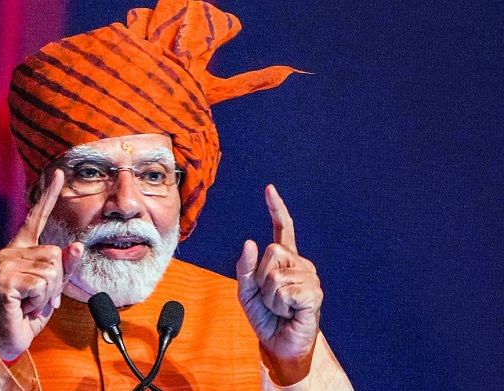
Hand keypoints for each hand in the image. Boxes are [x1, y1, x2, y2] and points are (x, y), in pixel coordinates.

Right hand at [0, 170, 83, 360]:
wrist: (9, 337)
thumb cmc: (29, 309)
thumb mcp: (53, 287)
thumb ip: (66, 267)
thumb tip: (76, 246)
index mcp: (23, 248)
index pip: (38, 217)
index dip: (49, 195)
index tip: (59, 173)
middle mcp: (11, 251)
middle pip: (57, 255)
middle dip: (56, 282)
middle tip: (36, 296)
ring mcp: (5, 264)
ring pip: (53, 271)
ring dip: (47, 294)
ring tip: (29, 301)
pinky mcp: (4, 280)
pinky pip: (42, 285)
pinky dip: (39, 300)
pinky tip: (23, 306)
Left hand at [236, 185, 321, 384]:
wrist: (280, 345)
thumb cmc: (266, 318)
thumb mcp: (246, 292)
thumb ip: (244, 268)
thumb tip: (250, 241)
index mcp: (284, 260)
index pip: (282, 229)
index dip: (276, 209)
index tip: (269, 189)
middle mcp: (300, 263)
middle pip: (271, 250)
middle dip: (261, 277)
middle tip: (270, 298)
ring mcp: (309, 277)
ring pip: (275, 273)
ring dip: (269, 296)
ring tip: (281, 308)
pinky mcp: (314, 293)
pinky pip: (284, 289)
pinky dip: (279, 304)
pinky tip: (290, 312)